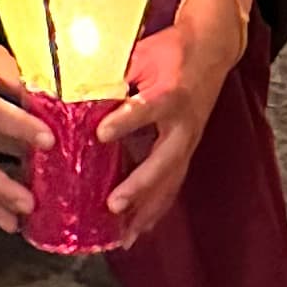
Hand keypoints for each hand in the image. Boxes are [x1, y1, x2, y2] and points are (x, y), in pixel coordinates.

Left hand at [98, 16, 234, 245]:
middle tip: (114, 205)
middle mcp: (183, 123)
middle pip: (164, 160)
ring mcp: (188, 141)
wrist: (212, 50)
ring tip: (125, 235)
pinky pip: (172, 185)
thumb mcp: (143, 53)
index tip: (101, 134)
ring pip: (170, 181)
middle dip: (140, 185)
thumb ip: (115, 75)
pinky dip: (155, 209)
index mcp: (170, 92)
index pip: (146, 108)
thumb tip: (74, 92)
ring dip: (148, 210)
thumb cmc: (172, 51)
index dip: (125, 121)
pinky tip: (138, 230)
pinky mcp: (187, 152)